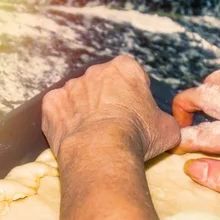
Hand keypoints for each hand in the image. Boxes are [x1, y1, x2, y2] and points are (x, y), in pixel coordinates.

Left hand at [42, 55, 179, 161]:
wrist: (102, 151)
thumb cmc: (138, 136)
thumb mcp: (168, 130)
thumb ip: (167, 122)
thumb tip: (167, 129)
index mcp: (126, 68)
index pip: (132, 76)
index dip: (135, 96)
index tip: (136, 114)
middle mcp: (96, 71)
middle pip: (103, 84)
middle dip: (107, 100)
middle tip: (115, 126)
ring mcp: (70, 86)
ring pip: (79, 96)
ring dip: (84, 110)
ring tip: (94, 136)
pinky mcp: (51, 104)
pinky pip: (58, 111)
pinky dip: (64, 122)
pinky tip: (74, 138)